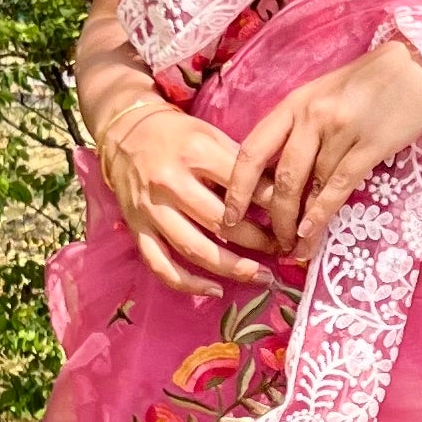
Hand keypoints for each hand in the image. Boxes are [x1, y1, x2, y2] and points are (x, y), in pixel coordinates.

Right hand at [96, 94, 273, 298]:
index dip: (273, 206)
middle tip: (284, 250)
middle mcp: (171, 183)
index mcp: (195, 154)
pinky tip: (215, 290)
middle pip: (222, 223)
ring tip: (261, 276)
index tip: (295, 220)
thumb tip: (281, 196)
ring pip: (195, 248)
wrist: (126, 131)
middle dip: (259, 241)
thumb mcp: (212, 135)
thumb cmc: (178, 135)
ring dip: (232, 267)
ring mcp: (151, 209)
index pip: (242, 186)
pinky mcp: (137, 228)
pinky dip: (188, 283)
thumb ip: (242, 165)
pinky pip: (160, 264)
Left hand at [224, 37, 421, 259]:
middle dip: (272, 217)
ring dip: (298, 223)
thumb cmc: (369, 82)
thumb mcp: (322, 95)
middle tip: (270, 245)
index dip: (236, 189)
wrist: (417, 65)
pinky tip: (312, 233)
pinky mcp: (371, 144)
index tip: (229, 218)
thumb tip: (279, 176)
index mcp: (293, 103)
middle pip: (279, 176)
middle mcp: (311, 116)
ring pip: (309, 185)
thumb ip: (299, 128)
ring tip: (294, 248)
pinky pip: (339, 185)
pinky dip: (322, 213)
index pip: (252, 150)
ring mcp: (340, 129)